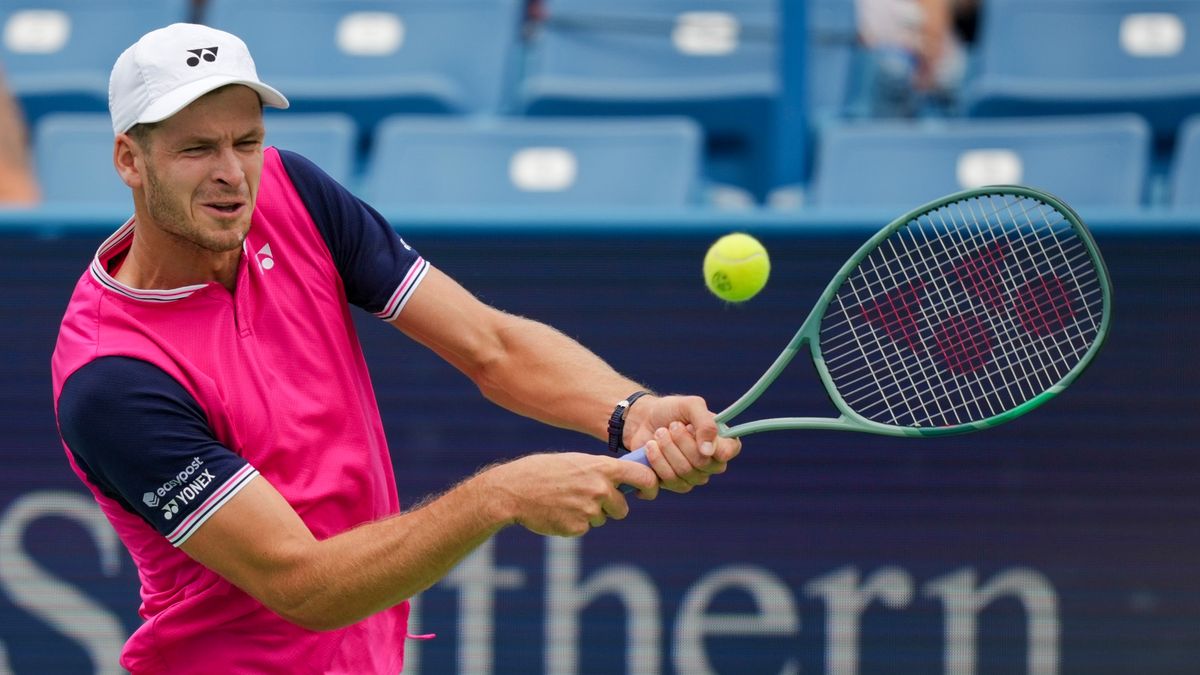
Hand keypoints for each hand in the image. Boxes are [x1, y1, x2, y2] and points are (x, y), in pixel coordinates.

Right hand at [484, 452, 657, 536]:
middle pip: (622, 508)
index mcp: (602, 468)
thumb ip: (602, 471)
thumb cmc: (545, 471)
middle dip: (611, 507)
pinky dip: (574, 523)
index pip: (643, 477)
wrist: (514, 490)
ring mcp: (589, 510)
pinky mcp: (577, 528)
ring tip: (566, 500)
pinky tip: (558, 511)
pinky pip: (585, 528)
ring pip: (602, 518)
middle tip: (588, 497)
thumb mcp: (576, 461)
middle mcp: (600, 489)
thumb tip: (627, 481)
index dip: (650, 486)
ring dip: (590, 514)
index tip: (647, 492)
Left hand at [622, 395, 741, 492]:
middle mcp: (712, 462)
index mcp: (721, 441)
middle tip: (671, 426)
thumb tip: (709, 451)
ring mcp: (694, 476)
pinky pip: (670, 481)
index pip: (728, 451)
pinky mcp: (675, 483)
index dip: (713, 445)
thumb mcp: (690, 406)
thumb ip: (705, 423)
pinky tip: (651, 447)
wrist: (643, 419)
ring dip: (667, 449)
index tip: (693, 429)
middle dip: (681, 441)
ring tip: (659, 433)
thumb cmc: (671, 410)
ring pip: (685, 472)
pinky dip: (657, 460)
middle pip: (702, 463)